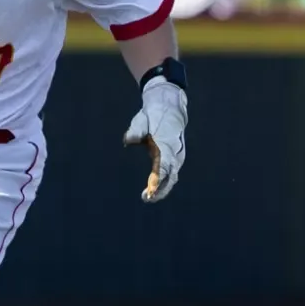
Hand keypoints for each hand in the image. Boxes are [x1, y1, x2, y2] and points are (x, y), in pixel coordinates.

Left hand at [123, 75, 186, 202]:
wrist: (169, 107)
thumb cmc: (152, 115)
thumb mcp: (142, 119)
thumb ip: (136, 131)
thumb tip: (128, 140)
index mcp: (166, 145)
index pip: (162, 166)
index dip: (157, 180)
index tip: (150, 190)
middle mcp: (174, 153)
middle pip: (170, 176)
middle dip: (160, 190)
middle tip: (146, 198)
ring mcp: (176, 156)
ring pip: (171, 177)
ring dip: (161, 189)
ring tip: (147, 198)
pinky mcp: (174, 158)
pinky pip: (170, 174)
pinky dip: (163, 184)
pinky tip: (152, 192)